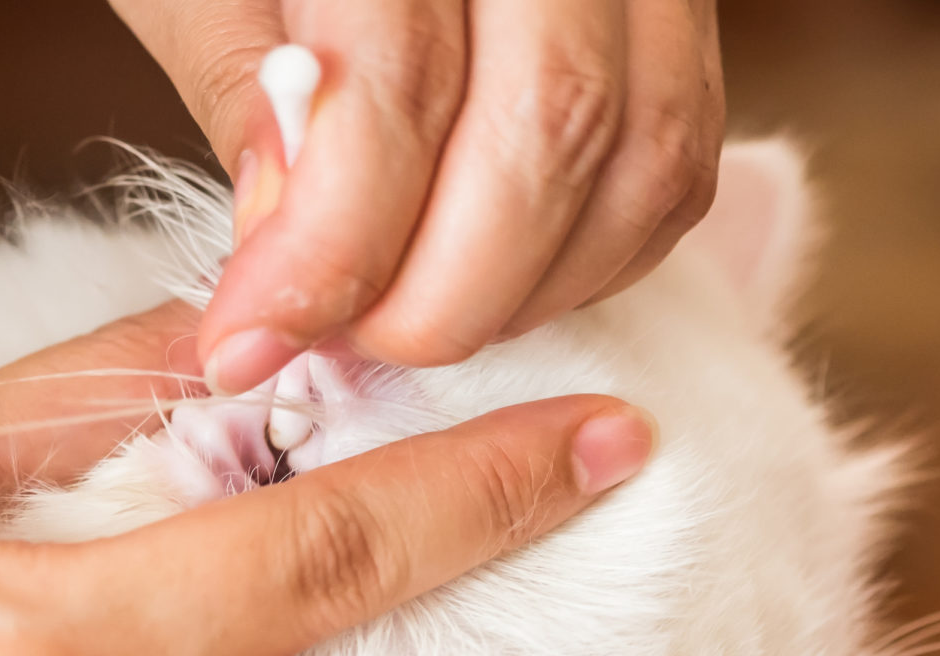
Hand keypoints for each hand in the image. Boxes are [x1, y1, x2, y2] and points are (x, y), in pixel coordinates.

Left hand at [110, 0, 724, 392]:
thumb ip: (251, 102)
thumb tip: (290, 273)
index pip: (402, 78)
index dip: (330, 244)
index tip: (252, 340)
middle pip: (551, 126)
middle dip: (439, 290)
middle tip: (344, 340)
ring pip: (641, 160)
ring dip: (520, 291)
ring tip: (408, 312)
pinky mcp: (687, 25)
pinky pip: (676, 170)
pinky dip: (588, 262)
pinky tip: (494, 276)